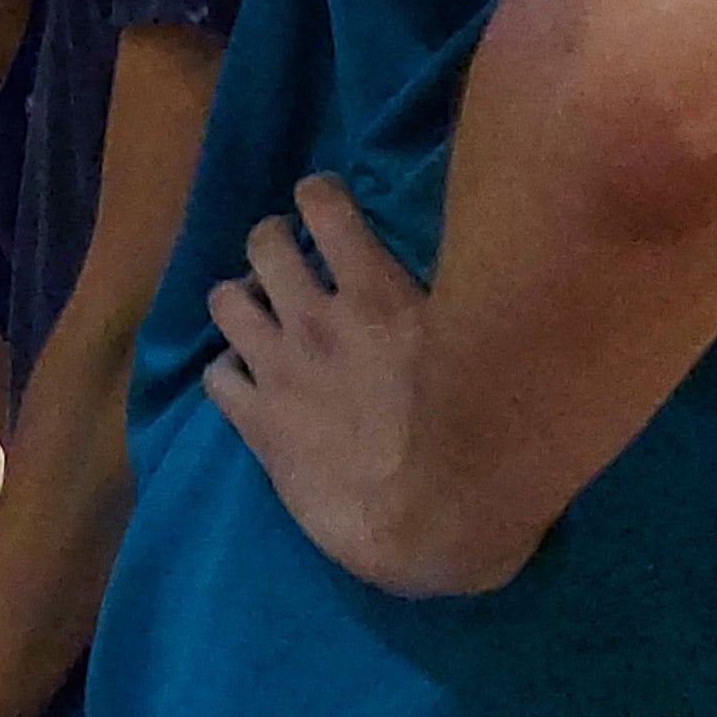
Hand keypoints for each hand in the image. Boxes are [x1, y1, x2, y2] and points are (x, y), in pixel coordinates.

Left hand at [204, 174, 468, 593]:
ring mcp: (281, 368)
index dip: (317, 196)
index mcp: (378, 296)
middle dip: (271, 242)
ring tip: (258, 313)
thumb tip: (500, 288)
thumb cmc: (486, 445)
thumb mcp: (486, 354)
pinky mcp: (257, 421)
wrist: (433, 520)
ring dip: (241, 301)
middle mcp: (318, 319)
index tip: (321, 200)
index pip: (325, 207)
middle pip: (262, 243)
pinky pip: (215, 375)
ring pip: (224, 299)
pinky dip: (229, 374)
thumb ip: (470, 311)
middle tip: (285, 258)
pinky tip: (249, 384)